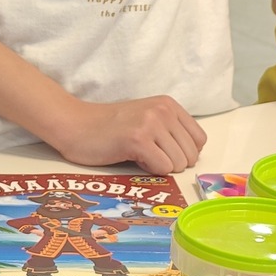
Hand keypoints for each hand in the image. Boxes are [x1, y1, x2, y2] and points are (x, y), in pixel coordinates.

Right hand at [49, 96, 204, 175]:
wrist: (75, 124)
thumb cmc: (109, 128)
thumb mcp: (147, 119)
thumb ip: (170, 131)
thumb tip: (191, 157)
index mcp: (169, 105)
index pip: (199, 140)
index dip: (182, 153)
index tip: (160, 150)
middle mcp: (163, 111)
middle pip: (191, 155)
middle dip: (171, 163)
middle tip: (147, 154)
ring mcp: (151, 124)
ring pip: (178, 164)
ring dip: (159, 167)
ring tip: (137, 154)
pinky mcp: (138, 140)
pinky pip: (162, 169)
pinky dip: (148, 171)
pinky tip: (131, 157)